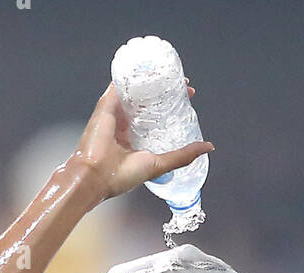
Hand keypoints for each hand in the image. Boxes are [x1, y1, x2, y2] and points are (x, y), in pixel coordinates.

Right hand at [70, 77, 213, 202]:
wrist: (95, 176)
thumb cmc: (122, 175)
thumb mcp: (159, 164)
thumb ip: (182, 155)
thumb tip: (208, 147)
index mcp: (136, 140)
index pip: (157, 117)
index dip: (173, 105)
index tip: (188, 97)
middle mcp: (125, 125)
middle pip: (148, 101)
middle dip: (165, 91)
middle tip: (182, 84)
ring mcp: (115, 113)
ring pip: (135, 90)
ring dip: (151, 79)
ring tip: (167, 71)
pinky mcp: (106, 105)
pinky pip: (119, 83)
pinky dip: (130, 74)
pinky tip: (145, 65)